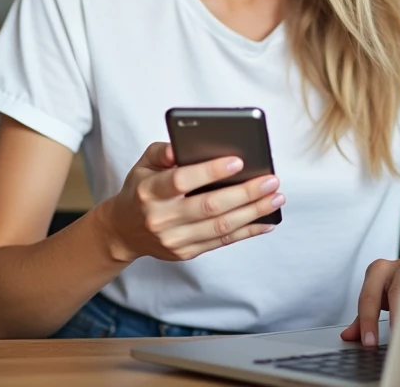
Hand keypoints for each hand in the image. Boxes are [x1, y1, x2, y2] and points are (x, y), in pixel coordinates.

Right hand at [100, 142, 284, 262]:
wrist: (124, 230)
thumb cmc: (140, 190)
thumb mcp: (143, 164)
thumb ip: (162, 151)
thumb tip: (180, 145)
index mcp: (149, 191)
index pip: (181, 180)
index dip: (210, 171)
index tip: (237, 161)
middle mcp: (161, 218)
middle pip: (209, 206)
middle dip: (245, 193)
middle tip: (270, 180)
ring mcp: (175, 239)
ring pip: (221, 227)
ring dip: (253, 212)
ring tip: (276, 197)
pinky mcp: (186, 252)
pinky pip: (222, 242)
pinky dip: (248, 232)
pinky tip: (267, 221)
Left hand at [340, 257, 399, 346]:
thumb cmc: (394, 284)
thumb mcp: (376, 296)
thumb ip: (361, 318)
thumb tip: (347, 337)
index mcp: (378, 270)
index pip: (369, 297)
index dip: (368, 322)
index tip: (369, 343)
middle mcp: (398, 267)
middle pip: (396, 294)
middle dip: (395, 320)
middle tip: (395, 343)